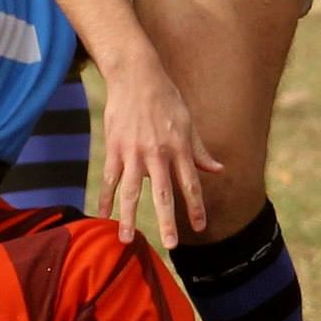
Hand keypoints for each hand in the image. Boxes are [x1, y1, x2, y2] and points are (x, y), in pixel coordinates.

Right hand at [99, 55, 220, 248]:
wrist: (135, 75)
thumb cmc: (166, 98)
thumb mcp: (188, 122)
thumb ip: (200, 150)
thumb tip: (218, 170)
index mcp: (179, 148)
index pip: (191, 184)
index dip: (196, 207)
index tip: (200, 228)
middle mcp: (158, 153)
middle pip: (163, 194)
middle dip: (167, 221)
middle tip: (170, 246)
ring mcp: (133, 152)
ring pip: (132, 191)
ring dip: (129, 217)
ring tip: (127, 239)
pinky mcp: (114, 147)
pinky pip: (109, 178)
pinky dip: (105, 197)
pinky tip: (103, 215)